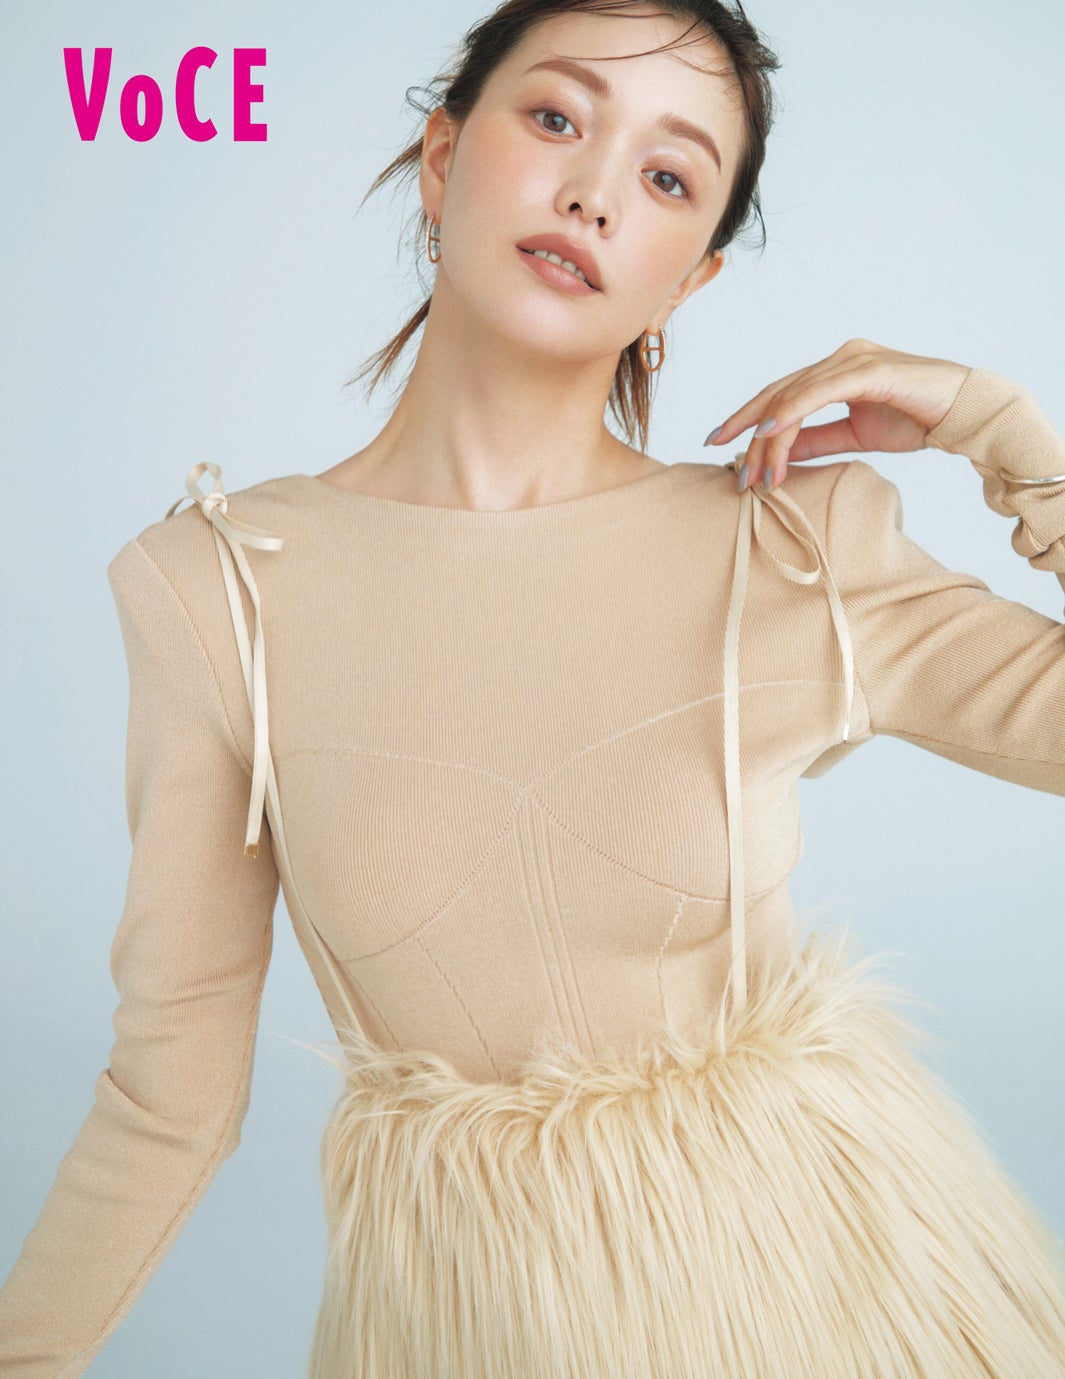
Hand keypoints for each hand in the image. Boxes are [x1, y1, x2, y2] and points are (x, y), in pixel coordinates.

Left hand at [704, 338, 972, 489]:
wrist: (964, 413)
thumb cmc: (915, 419)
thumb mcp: (855, 435)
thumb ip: (817, 440)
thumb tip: (778, 452)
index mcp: (835, 372)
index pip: (780, 396)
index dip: (747, 419)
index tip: (723, 445)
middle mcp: (840, 359)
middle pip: (778, 393)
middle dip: (743, 423)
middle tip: (715, 449)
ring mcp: (854, 360)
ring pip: (793, 396)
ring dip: (767, 433)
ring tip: (750, 466)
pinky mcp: (870, 370)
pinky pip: (819, 391)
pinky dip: (791, 411)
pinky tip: (769, 432)